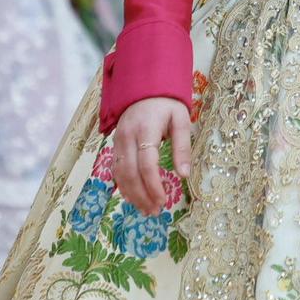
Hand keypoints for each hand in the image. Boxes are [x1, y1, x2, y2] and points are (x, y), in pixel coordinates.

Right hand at [113, 96, 191, 211]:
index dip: (153, 186)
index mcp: (146, 129)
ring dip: (132, 195)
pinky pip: (116, 169)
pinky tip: (134, 197)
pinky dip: (123, 186)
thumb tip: (184, 175)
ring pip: (120, 174)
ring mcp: (118, 141)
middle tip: (155, 212)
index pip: (146, 164)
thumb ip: (182, 147)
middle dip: (142, 196)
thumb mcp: (181, 120)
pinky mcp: (115, 145)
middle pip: (130, 174)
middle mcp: (127, 137)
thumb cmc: (166, 104)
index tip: (163, 201)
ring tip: (146, 210)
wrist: (144, 88)